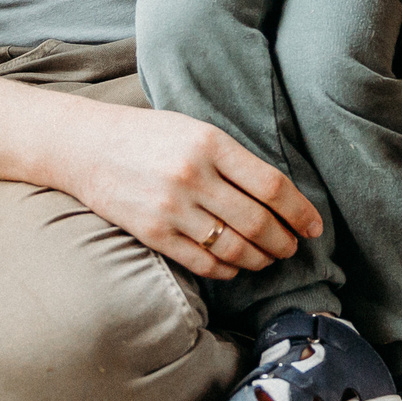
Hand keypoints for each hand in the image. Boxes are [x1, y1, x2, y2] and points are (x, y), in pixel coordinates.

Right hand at [63, 102, 323, 280]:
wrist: (87, 146)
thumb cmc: (150, 136)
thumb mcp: (197, 131)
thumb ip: (234, 160)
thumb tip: (281, 197)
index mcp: (211, 144)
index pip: (272, 186)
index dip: (300, 212)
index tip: (313, 226)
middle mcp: (193, 176)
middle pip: (258, 223)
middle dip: (283, 242)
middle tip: (291, 248)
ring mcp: (171, 207)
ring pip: (233, 248)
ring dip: (258, 260)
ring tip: (267, 259)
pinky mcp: (152, 233)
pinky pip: (202, 261)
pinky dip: (225, 270)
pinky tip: (234, 267)